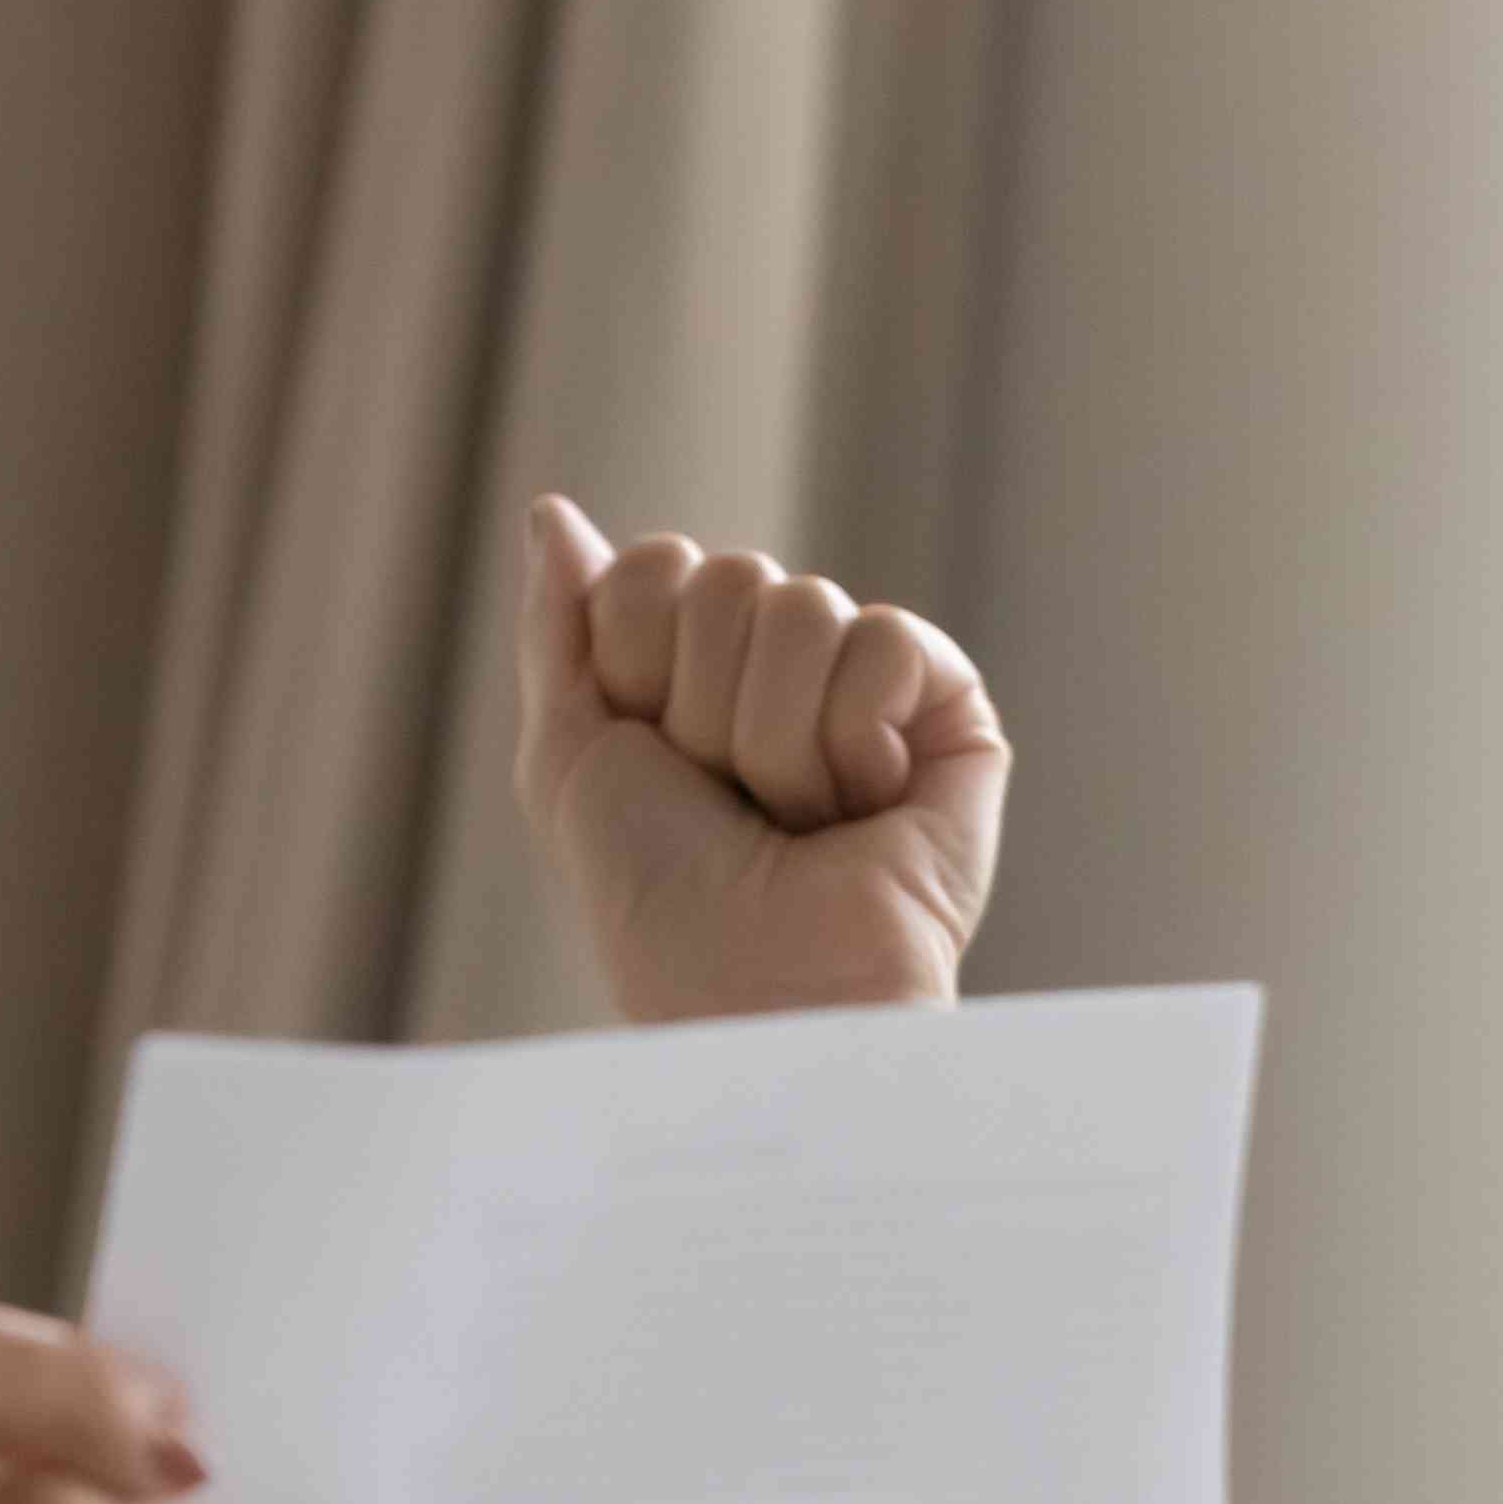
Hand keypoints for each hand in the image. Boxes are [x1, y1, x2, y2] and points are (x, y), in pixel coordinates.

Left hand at [508, 492, 1008, 1022]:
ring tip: (795, 821)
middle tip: (729, 802)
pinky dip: (852, 738)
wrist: (753, 990)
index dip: (634, 664)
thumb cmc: (657, 903)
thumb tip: (553, 513)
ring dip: (772, 739)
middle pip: (725, 575)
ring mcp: (866, 684)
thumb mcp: (568, 759)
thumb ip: (561, 629)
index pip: (654, 568)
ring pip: (801, 606)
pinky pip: (885, 638)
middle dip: (703, 707)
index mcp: (690, 669)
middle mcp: (779, 667)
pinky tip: (862, 808)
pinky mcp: (949, 706)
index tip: (651, 759)